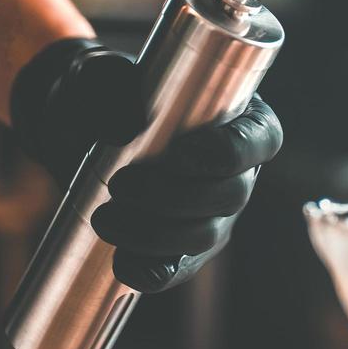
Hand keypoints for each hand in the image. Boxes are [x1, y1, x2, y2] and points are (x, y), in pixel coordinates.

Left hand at [9, 38, 282, 292]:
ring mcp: (215, 216)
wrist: (84, 133)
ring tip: (104, 216)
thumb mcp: (108, 78)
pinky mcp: (184, 251)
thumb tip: (127, 123)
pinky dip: (149, 270)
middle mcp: (238, 173)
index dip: (229, 151)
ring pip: (204, 236)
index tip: (180, 152)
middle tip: (121, 184)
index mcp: (241, 121)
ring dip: (153, 232)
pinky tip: (120, 261)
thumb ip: (112, 84)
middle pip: (232, 195)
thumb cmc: (111, 96)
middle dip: (174, 196)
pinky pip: (176, 269)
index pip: (263, 139)